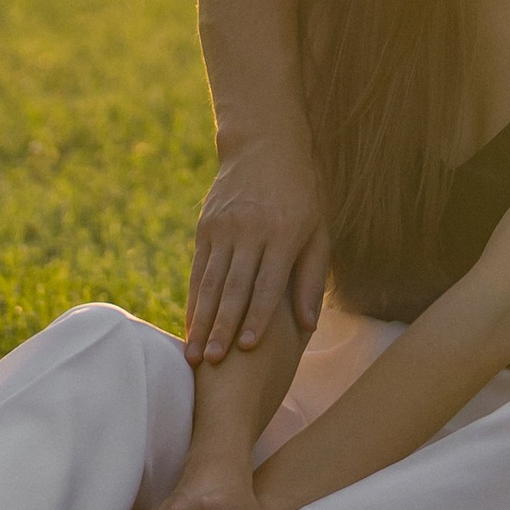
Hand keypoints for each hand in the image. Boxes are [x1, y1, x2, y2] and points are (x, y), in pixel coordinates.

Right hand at [184, 134, 328, 363]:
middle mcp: (250, 229)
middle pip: (234, 286)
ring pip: (211, 281)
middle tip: (213, 363)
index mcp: (283, 232)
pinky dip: (194, 300)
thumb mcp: (317, 231)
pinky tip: (191, 325)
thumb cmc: (302, 197)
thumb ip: (311, 278)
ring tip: (196, 355)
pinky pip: (198, 270)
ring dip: (202, 320)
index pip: (268, 283)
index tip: (247, 349)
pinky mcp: (206, 226)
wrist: (266, 146)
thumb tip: (308, 326)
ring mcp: (224, 227)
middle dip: (222, 327)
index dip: (258, 317)